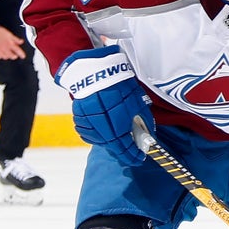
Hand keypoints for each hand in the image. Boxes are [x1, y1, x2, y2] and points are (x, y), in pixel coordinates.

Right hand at [0, 25, 26, 59]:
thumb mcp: (10, 34)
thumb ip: (16, 39)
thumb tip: (21, 42)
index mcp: (10, 44)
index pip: (18, 51)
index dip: (22, 54)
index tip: (23, 56)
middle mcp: (5, 48)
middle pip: (12, 56)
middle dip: (15, 56)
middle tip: (15, 54)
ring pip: (6, 57)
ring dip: (8, 56)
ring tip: (8, 53)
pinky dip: (1, 56)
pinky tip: (2, 53)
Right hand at [55, 45, 152, 166]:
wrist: (97, 68)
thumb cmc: (121, 84)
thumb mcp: (138, 101)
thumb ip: (144, 120)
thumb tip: (149, 136)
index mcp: (117, 119)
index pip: (125, 145)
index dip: (132, 155)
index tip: (139, 159)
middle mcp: (101, 122)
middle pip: (111, 145)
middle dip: (122, 152)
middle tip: (130, 154)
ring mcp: (88, 119)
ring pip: (98, 139)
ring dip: (108, 143)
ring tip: (117, 141)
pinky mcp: (79, 115)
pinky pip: (86, 131)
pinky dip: (95, 134)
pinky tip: (102, 132)